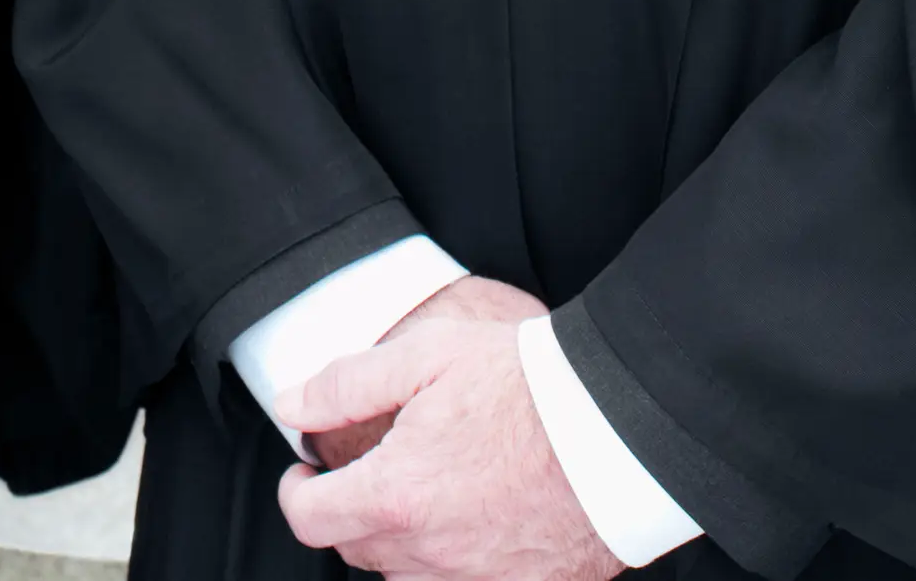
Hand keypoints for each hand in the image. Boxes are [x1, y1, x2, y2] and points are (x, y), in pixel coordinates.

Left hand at [278, 314, 618, 580]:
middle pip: (357, 552)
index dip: (295, 494)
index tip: (305, 475)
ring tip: (423, 498)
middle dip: (350, 514)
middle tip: (368, 476)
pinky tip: (471, 526)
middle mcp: (434, 554)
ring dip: (402, 546)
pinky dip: (454, 568)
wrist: (624, 425)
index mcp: (398, 496)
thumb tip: (291, 405)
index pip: (310, 521)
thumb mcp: (426, 356)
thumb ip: (346, 385)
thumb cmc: (530, 383)